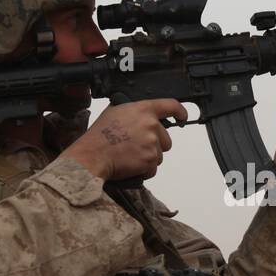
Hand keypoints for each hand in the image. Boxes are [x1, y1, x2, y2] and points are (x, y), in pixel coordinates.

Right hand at [61, 99, 188, 180]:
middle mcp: (151, 124)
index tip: (182, 117)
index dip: (180, 112)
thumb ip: (133, 111)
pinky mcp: (150, 159)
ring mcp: (152, 142)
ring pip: (159, 154)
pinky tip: (130, 164)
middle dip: (154, 144)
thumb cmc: (99, 136)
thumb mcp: (114, 112)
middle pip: (166, 138)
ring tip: (129, 155)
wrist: (93, 155)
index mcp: (143, 109)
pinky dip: (144, 169)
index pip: (171, 106)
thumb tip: (139, 113)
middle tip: (135, 146)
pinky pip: (153, 168)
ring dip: (148, 157)